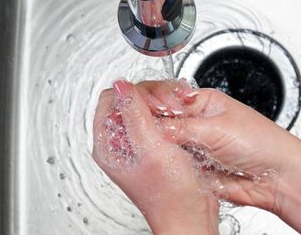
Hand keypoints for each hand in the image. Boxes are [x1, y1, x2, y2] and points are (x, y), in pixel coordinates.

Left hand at [92, 80, 218, 234]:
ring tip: (177, 117)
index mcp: (109, 144)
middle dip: (151, 98)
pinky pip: (160, 121)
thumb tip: (120, 85)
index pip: (110, 99)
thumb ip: (133, 113)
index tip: (152, 101)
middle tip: (168, 110)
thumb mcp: (150, 147)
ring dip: (164, 107)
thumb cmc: (170, 194)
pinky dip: (172, 117)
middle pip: (129, 101)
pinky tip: (182, 124)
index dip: (132, 93)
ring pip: (147, 109)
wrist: (191, 216)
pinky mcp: (157, 149)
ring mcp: (140, 146)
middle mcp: (121, 144)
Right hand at [134, 80, 300, 214]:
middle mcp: (195, 121)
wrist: (278, 176)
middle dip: (149, 125)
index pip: (164, 96)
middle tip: (141, 131)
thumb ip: (179, 128)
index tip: (139, 111)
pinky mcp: (195, 167)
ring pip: (163, 143)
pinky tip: (160, 163)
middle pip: (160, 120)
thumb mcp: (215, 129)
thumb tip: (150, 124)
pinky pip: (172, 164)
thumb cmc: (262, 142)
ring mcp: (194, 144)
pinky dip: (166, 165)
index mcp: (202, 101)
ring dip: (157, 146)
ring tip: (149, 148)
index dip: (149, 102)